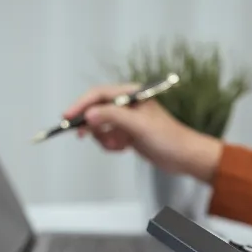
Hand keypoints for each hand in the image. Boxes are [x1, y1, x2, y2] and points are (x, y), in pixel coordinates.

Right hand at [63, 84, 222, 181]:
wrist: (184, 157)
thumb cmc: (168, 138)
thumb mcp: (139, 126)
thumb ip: (113, 118)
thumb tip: (89, 115)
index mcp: (132, 94)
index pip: (99, 95)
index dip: (81, 105)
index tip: (68, 117)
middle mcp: (128, 105)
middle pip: (96, 110)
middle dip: (91, 125)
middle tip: (81, 135)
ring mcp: (127, 120)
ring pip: (100, 127)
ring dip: (104, 139)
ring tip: (119, 145)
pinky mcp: (127, 134)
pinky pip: (108, 138)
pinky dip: (111, 145)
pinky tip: (124, 148)